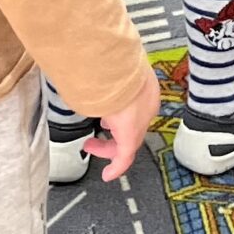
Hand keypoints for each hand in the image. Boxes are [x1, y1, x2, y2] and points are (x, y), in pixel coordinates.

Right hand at [86, 66, 160, 182]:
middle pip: (130, 125)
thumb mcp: (110, 63)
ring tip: (91, 145)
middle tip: (98, 129)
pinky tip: (108, 174)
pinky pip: (124, 157)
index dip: (119, 114)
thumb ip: (103, 69)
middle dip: (112, 131)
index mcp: (145, 87)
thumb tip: (87, 64)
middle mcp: (146, 106)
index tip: (108, 117)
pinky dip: (116, 166)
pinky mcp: (130, 136)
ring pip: (126, 140)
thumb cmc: (111, 59)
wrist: (116, 64)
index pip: (135, 107)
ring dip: (108, 144)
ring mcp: (140, 121)